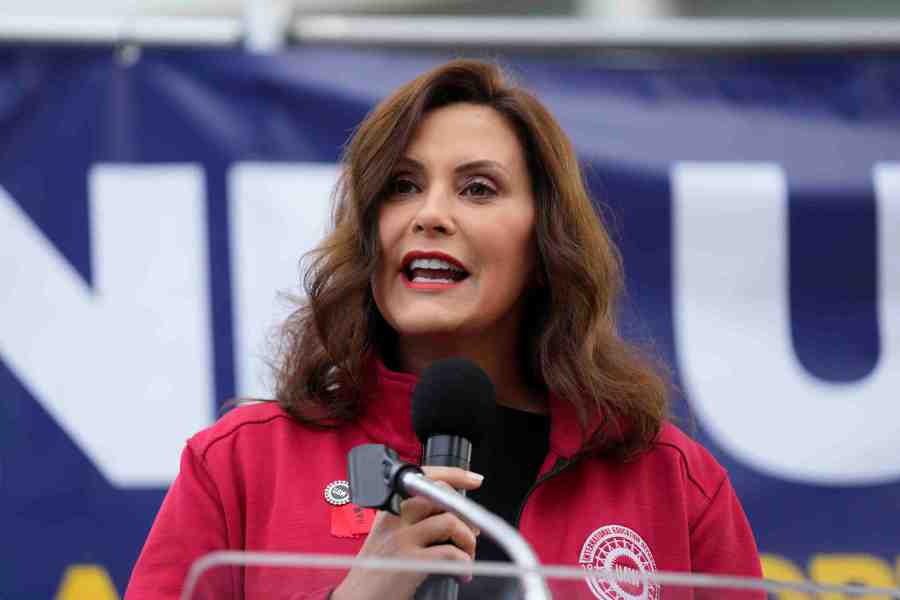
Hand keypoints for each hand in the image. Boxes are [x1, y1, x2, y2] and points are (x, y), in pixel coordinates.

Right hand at [330, 467, 483, 599]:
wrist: (355, 599)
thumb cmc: (374, 573)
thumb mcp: (387, 537)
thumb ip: (411, 521)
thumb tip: (451, 515)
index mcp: (389, 509)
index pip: (423, 477)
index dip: (454, 475)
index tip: (473, 479)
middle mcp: (394, 519)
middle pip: (441, 496)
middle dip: (467, 513)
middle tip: (473, 532)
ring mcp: (400, 539)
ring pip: (450, 522)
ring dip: (468, 540)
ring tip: (468, 556)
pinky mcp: (409, 562)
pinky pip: (449, 553)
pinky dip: (463, 562)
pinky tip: (461, 572)